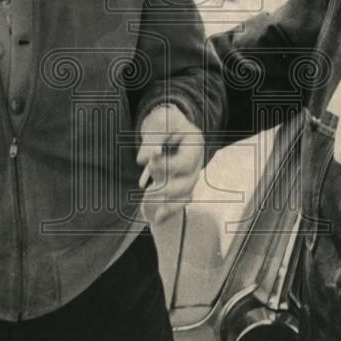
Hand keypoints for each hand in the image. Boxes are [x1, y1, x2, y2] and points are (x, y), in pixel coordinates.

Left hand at [136, 104, 203, 225]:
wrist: (170, 126)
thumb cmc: (166, 121)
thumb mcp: (161, 121)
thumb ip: (153, 139)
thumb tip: (143, 160)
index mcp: (195, 144)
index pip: (185, 163)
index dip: (166, 166)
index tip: (150, 160)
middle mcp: (197, 163)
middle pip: (187, 184)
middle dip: (164, 185)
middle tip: (146, 183)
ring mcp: (192, 176)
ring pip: (185, 196)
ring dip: (165, 202)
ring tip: (146, 203)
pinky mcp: (183, 185)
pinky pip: (180, 202)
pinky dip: (168, 212)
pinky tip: (155, 219)